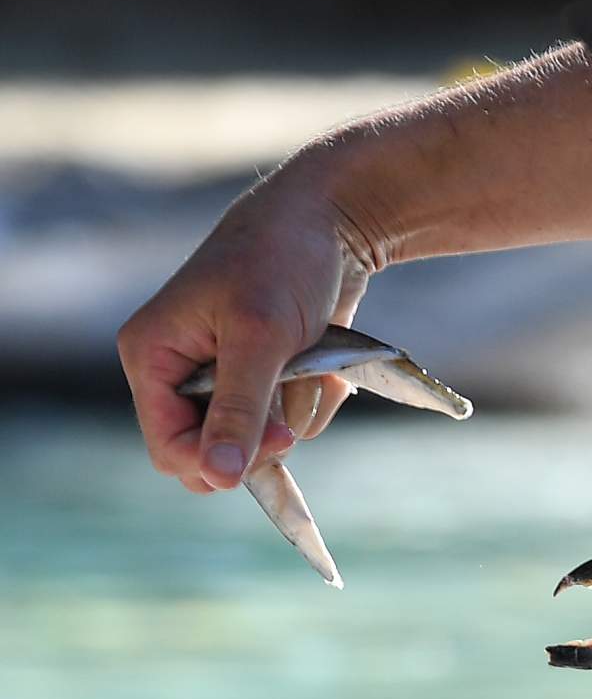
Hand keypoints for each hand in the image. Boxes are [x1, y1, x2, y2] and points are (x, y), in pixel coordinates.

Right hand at [117, 169, 378, 491]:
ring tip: (309, 358)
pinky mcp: (265, 373)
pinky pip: (292, 415)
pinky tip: (324, 360)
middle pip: (214, 452)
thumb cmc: (282, 261)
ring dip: (297, 408)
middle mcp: (180, 370)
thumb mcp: (259, 338)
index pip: (169, 448)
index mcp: (152, 357)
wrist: (331, 221)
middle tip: (292, 420)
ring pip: (262, 437)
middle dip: (260, 438)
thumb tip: (218, 477)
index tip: (275, 446)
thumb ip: (237, 410)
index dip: (216, 462)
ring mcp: (225, 374)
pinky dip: (315, 394)